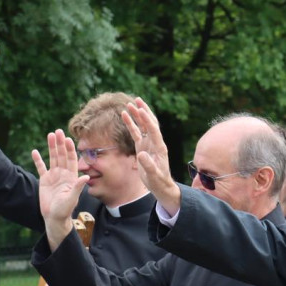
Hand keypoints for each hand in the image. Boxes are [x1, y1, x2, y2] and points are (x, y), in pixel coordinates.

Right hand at [32, 130, 86, 248]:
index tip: (67, 139)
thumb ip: (78, 187)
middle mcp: (63, 174)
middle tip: (58, 131)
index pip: (72, 160)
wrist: (54, 217)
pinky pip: (41, 168)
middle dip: (60, 144)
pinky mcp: (44, 180)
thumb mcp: (72, 198)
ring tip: (50, 135)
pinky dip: (38, 160)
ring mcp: (54, 176)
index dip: (70, 149)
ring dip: (51, 147)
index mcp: (71, 177)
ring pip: (53, 158)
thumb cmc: (65, 209)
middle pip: (62, 155)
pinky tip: (35, 151)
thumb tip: (85, 177)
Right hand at [122, 98, 180, 214]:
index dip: (147, 120)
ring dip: (136, 115)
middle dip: (144, 111)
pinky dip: (130, 124)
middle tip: (137, 100)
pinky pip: (136, 132)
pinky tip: (124, 115)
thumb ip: (149, 165)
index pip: (153, 131)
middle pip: (150, 123)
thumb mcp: (154, 176)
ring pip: (142, 126)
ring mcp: (148, 143)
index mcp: (159, 148)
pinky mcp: (142, 146)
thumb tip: (141, 155)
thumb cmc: (159, 182)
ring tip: (129, 104)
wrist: (160, 186)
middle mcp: (155, 143)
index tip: (140, 110)